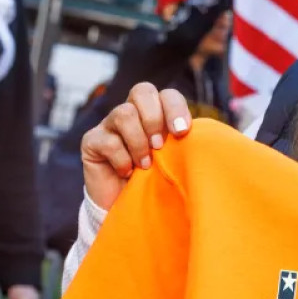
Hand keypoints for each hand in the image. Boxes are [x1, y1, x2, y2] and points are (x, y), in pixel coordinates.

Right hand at [80, 83, 192, 210]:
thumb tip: (206, 138)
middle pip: (142, 90)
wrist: (127, 208)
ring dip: (138, 141)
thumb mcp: (175, 161)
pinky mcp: (91, 141)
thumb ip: (186, 144)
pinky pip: (108, 140)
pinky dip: (122, 159)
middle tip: (160, 145)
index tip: (182, 132)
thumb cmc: (156, 182)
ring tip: (145, 164)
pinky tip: (127, 173)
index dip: (175, 108)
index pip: (166, 94)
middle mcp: (132, 113)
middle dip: (154, 118)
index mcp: (156, 114)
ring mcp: (109, 125)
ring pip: (124, 113)